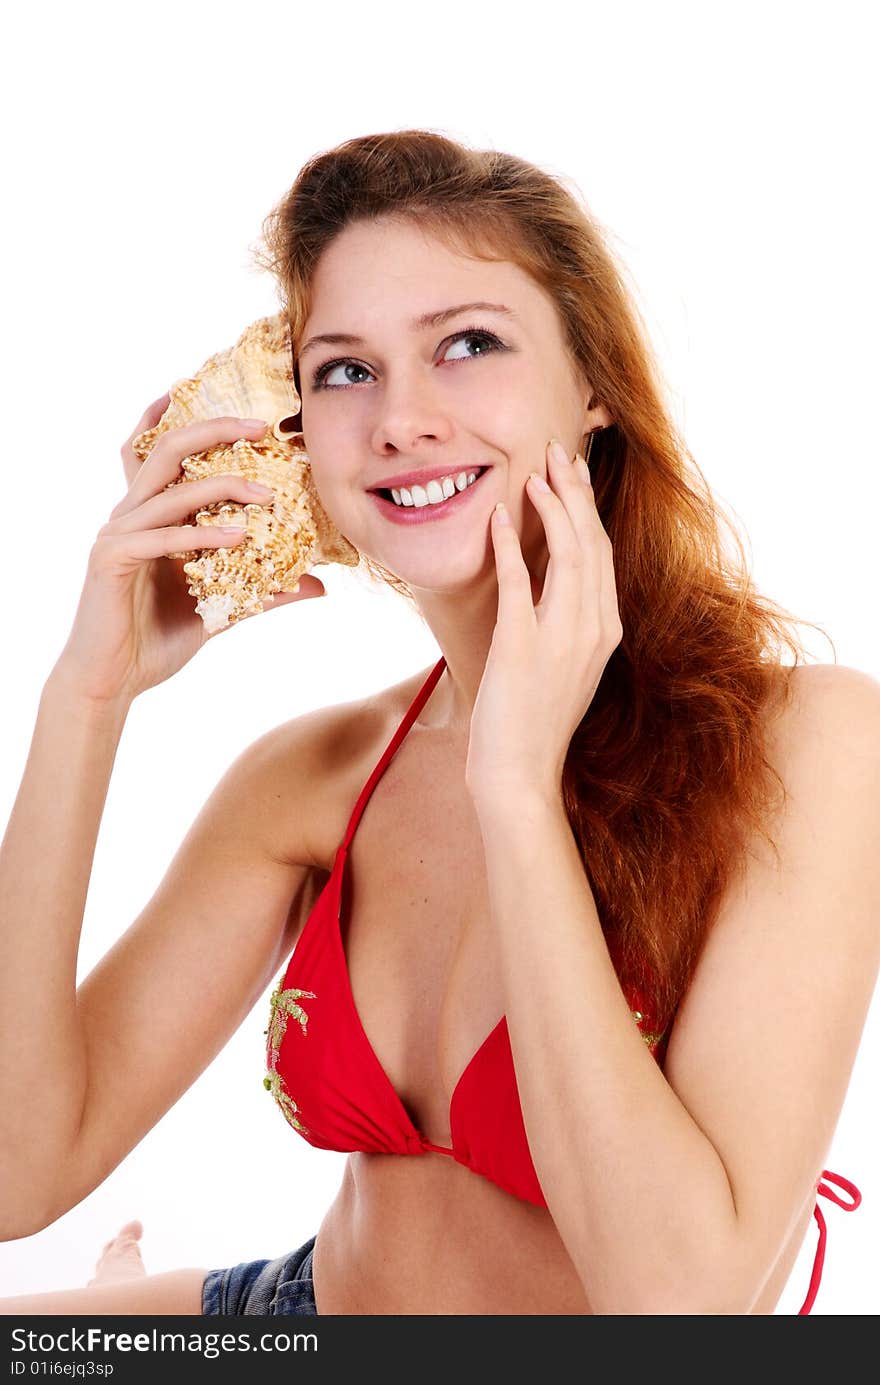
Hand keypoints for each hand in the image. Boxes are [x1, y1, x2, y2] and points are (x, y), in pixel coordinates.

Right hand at [52, 395, 325, 706]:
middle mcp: (130, 515)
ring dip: (220, 486)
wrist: (112, 682)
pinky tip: (236, 537)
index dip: (186, 419)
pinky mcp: (111, 561)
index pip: (162, 454)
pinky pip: (161, 538)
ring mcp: (117, 535)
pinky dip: (199, 535)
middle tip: (261, 427)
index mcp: (151, 516)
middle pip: (165, 451)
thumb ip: (263, 591)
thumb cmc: (157, 640)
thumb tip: (316, 585)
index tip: (233, 404)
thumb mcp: (222, 609)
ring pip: (169, 490)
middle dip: (213, 431)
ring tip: (266, 494)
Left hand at [464, 438, 622, 805]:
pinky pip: (520, 583)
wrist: (521, 772)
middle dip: (574, 492)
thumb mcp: (565, 665)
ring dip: (551, 506)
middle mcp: (594, 628)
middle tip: (555, 453)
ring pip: (568, 553)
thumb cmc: (534, 720)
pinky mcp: (523, 647)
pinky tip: (500, 515)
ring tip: (533, 473)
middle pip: (591, 542)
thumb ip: (567, 621)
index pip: (602, 552)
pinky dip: (511, 544)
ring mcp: (563, 638)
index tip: (572, 473)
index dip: (588, 507)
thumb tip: (548, 578)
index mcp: (607, 630)